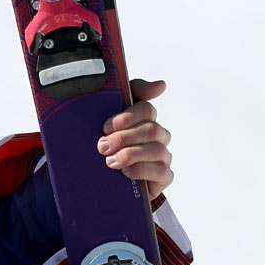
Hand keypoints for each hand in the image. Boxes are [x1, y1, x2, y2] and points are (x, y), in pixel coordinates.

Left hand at [97, 78, 173, 199]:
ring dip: (130, 154)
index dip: (127, 117)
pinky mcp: (163, 177)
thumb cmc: (106, 145)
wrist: (101, 179)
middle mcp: (158, 136)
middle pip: (152, 129)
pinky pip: (161, 171)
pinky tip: (124, 172)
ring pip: (156, 149)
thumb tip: (161, 85)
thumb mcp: (106, 120)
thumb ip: (128, 95)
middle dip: (124, 138)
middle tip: (102, 146)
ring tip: (109, 161)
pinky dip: (140, 171)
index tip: (105, 127)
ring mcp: (163, 156)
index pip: (147, 109)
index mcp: (145, 119)